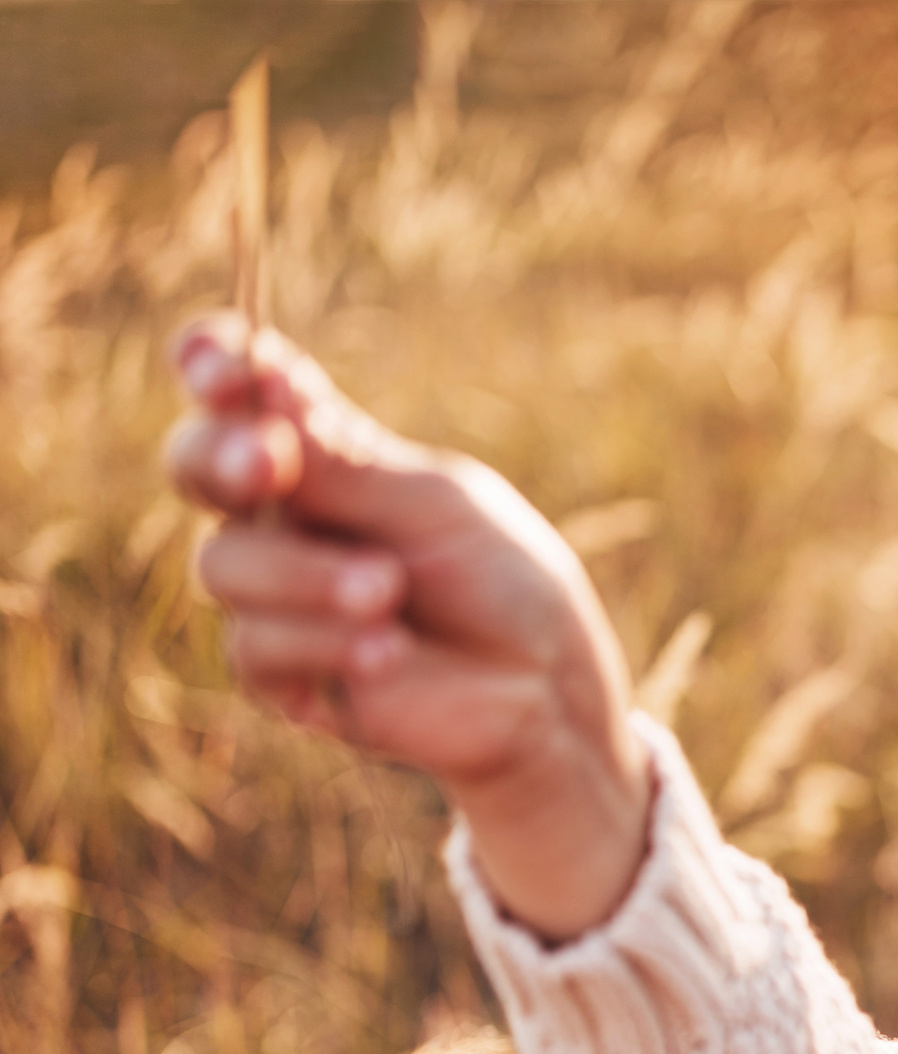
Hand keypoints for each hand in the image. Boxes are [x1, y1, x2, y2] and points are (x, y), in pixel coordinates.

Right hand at [164, 313, 650, 939]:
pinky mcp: (279, 674)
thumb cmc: (501, 577)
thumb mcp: (437, 506)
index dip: (214, 365)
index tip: (229, 366)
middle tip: (268, 463)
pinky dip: (323, 642)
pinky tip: (388, 651)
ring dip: (306, 575)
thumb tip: (267, 382)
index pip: (237, 393)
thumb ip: (348, 463)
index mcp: (317, 454)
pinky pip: (255, 648)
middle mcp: (278, 516)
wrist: (543, 685)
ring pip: (223, 564)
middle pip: (196, 467)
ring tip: (389, 591)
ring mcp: (270, 594)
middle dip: (221, 459)